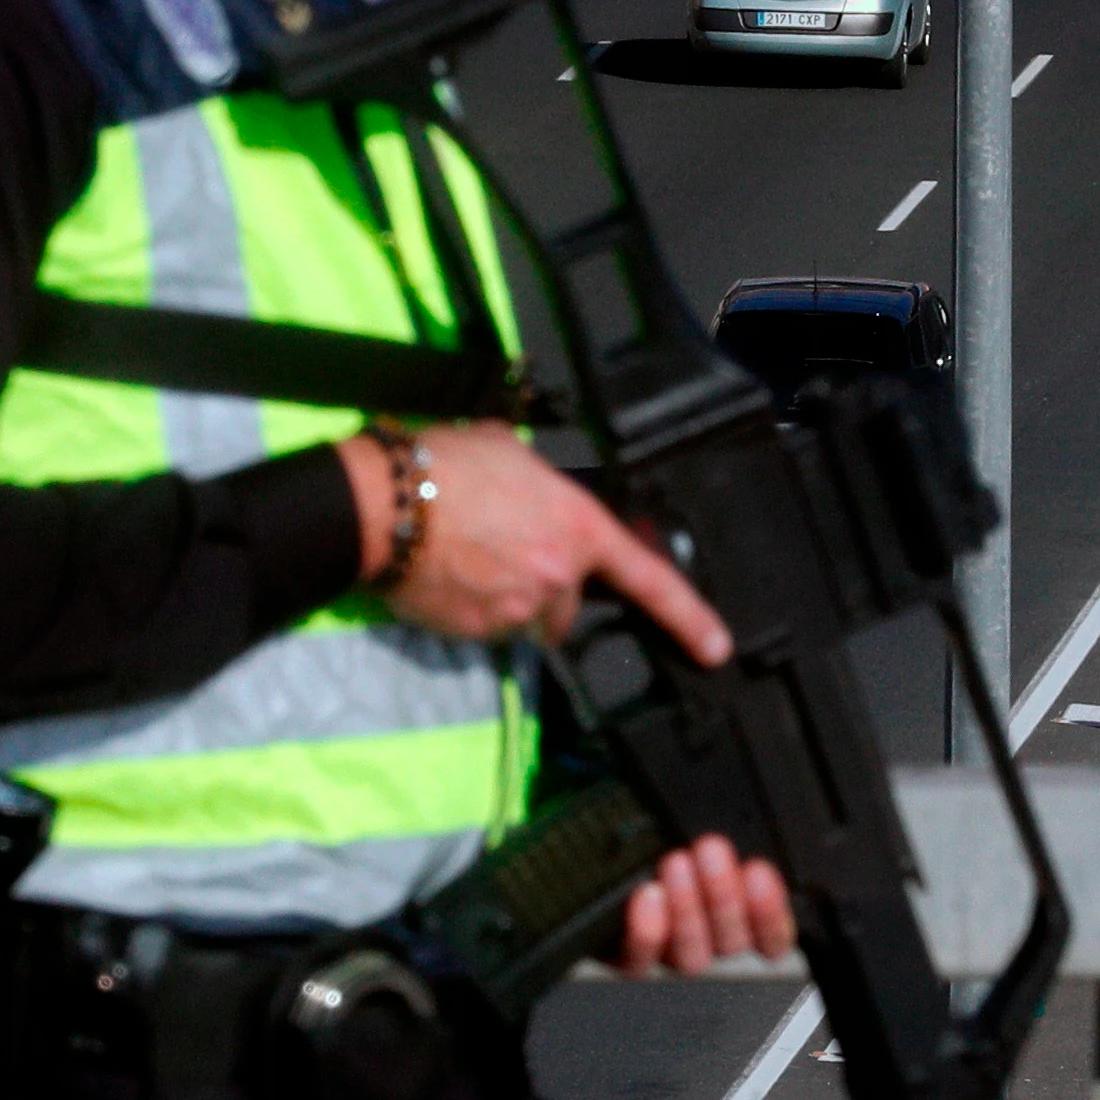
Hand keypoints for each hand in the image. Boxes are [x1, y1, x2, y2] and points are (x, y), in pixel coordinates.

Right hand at [341, 425, 732, 665]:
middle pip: (568, 603)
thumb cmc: (446, 463)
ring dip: (508, 598)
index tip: (717, 646)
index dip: (689, 615)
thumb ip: (543, 485)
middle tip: (504, 551)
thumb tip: (538, 491)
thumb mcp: (513, 453)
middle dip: (545, 587)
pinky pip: (488, 629)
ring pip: (526, 617)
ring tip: (467, 557)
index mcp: (578, 528)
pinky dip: (473, 609)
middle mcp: (558, 577)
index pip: (648, 578)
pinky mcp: (477, 634)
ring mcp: (517, 611)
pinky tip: (448, 574)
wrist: (382, 503)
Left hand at [612, 832, 796, 976]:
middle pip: (731, 940)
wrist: (595, 857)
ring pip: (692, 955)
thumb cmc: (658, 839)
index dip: (771, 913)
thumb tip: (740, 813)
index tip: (759, 874)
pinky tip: (648, 897)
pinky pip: (640, 963)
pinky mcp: (627, 960)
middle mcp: (708, 941)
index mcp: (738, 915)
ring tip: (677, 865)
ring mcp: (668, 954)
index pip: (772, 935)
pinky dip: (647, 933)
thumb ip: (725, 831)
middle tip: (712, 850)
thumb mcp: (694, 825)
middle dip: (724, 894)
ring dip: (688, 910)